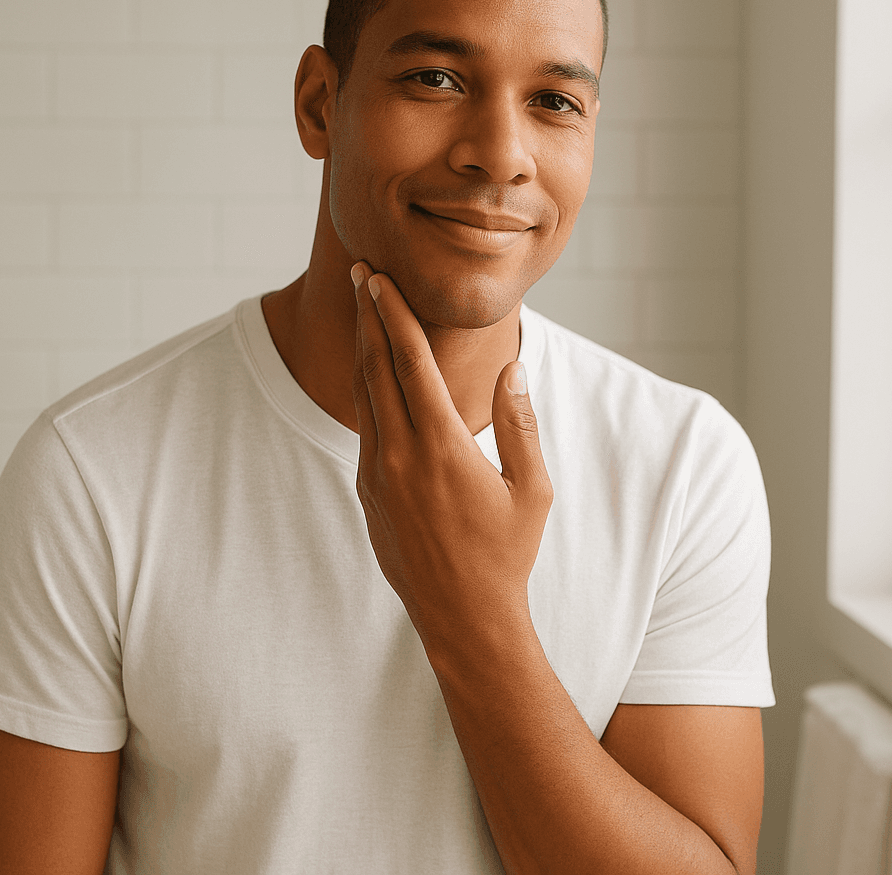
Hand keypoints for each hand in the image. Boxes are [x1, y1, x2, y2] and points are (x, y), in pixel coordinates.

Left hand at [350, 261, 553, 648]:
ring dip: (362, 350)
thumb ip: (520, 425)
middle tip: (360, 273)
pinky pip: (364, 428)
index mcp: (442, 447)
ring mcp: (377, 475)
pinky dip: (365, 391)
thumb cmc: (507, 553)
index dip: (393, 315)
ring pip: (363, 396)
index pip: (410, 363)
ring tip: (363, 312)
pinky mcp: (368, 493)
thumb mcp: (532, 489)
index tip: (379, 278)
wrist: (463, 618)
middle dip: (368, 316)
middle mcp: (400, 456)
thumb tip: (513, 369)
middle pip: (375, 367)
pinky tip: (370, 374)